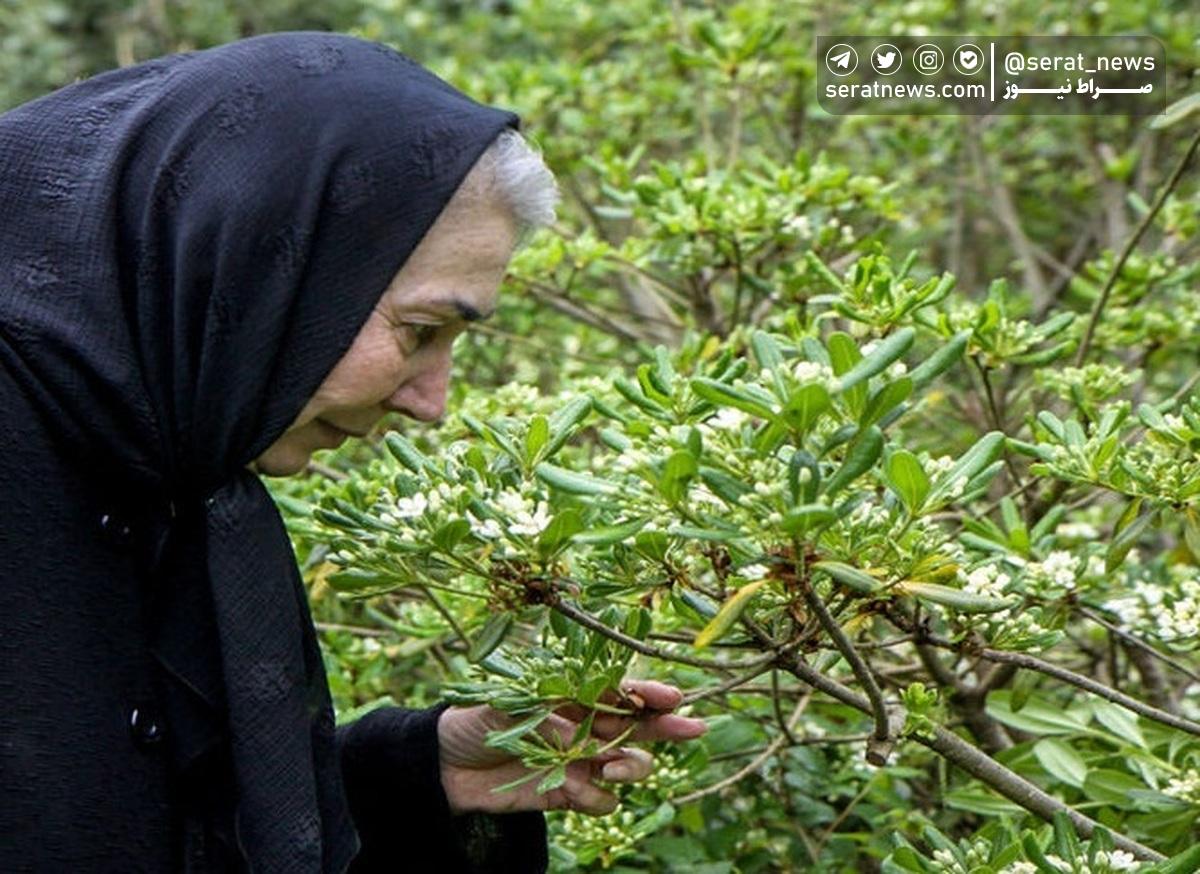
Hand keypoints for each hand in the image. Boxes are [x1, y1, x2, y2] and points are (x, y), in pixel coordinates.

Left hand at [436, 679, 705, 815]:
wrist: (442, 764)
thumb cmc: (473, 718)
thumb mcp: (507, 706)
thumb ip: (547, 717)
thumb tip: (577, 731)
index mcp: (573, 693)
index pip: (622, 689)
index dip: (650, 692)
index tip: (673, 696)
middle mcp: (585, 725)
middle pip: (641, 725)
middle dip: (669, 726)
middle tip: (693, 728)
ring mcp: (581, 761)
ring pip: (630, 765)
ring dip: (631, 767)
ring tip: (611, 769)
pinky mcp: (569, 794)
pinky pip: (602, 801)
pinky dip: (597, 798)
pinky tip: (577, 789)